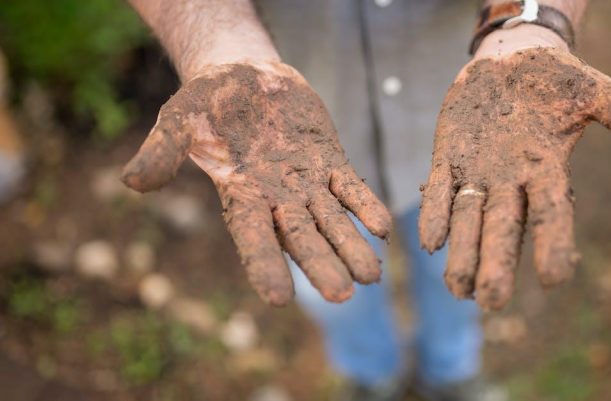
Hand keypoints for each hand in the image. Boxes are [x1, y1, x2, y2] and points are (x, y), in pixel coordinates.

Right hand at [122, 62, 391, 305]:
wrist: (244, 77)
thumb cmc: (206, 103)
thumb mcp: (178, 121)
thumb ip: (161, 152)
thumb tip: (131, 182)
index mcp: (239, 196)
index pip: (252, 239)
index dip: (264, 266)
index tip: (279, 298)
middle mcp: (275, 198)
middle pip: (301, 238)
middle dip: (322, 265)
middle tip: (343, 295)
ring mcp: (305, 183)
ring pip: (331, 221)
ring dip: (351, 245)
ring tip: (372, 276)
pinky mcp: (329, 162)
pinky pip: (350, 187)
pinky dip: (365, 205)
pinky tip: (383, 227)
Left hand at [419, 38, 610, 309]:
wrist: (509, 61)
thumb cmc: (556, 79)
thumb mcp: (595, 91)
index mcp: (547, 169)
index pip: (552, 212)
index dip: (553, 243)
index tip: (555, 278)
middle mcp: (511, 181)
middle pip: (505, 228)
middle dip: (497, 264)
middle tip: (491, 302)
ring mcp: (477, 172)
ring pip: (468, 219)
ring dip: (462, 252)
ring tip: (457, 290)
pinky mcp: (448, 157)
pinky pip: (440, 190)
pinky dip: (434, 212)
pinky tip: (430, 241)